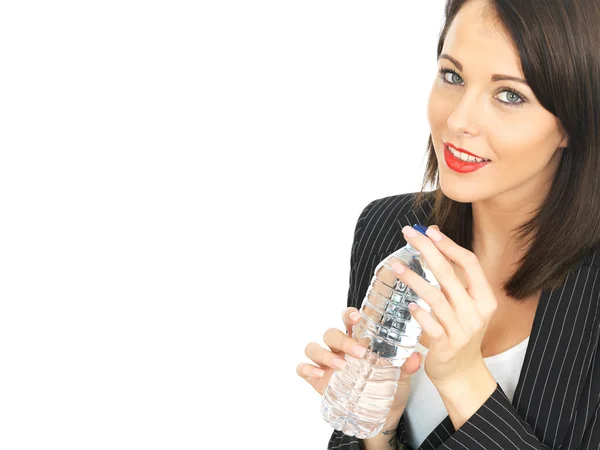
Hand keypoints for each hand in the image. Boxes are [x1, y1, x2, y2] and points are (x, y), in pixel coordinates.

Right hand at [297, 306, 422, 414]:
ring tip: (341, 367)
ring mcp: (326, 363)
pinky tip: (318, 376)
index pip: (348, 320)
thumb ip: (406, 366)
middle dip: (342, 340)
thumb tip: (415, 356)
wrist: (382, 417)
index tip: (357, 317)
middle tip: (359, 353)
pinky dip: (307, 369)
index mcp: (357, 341)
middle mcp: (339, 348)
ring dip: (324, 354)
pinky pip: (303, 368)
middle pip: (331, 334)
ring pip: (314, 347)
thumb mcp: (401, 377)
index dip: (349, 315)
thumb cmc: (388, 388)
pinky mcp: (317, 380)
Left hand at [391, 224, 498, 386]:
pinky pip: (430, 325)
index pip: (470, 263)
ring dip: (414, 279)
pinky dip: (419, 313)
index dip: (450, 245)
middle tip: (408, 235)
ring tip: (396, 266)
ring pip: (436, 298)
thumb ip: (452, 273)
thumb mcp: (464, 302)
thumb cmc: (459, 331)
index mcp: (485, 298)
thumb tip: (433, 234)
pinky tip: (408, 303)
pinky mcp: (446, 346)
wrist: (461, 372)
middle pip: (450, 274)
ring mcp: (462, 330)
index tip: (430, 231)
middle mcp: (476, 312)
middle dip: (427, 250)